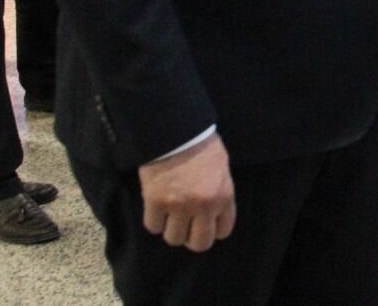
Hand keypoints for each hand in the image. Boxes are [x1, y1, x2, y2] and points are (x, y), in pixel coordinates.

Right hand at [138, 132, 235, 252]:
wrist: (176, 132)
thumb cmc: (202, 147)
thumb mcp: (221, 169)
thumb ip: (219, 194)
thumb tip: (213, 214)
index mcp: (224, 196)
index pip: (223, 231)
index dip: (212, 230)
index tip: (204, 225)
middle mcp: (204, 205)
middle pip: (199, 244)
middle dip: (191, 238)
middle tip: (185, 227)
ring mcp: (179, 206)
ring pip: (174, 239)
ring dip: (171, 229)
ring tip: (170, 214)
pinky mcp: (156, 202)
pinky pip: (153, 227)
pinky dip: (154, 220)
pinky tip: (156, 207)